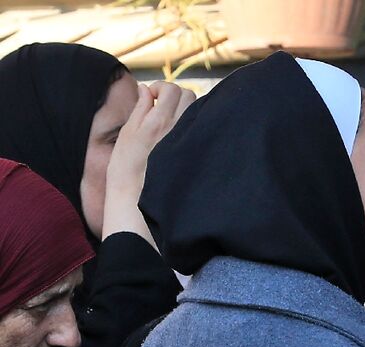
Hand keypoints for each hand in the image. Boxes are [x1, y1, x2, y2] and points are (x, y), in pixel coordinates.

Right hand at [102, 81, 195, 246]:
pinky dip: (193, 126)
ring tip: (170, 122)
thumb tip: (146, 89)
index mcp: (159, 122)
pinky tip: (180, 136)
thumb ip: (139, 110)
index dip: (161, 89)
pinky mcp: (195, 155)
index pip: (172, 89)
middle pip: (189, 96)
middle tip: (162, 108)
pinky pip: (201, 130)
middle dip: (175, 96)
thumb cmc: (125, 171)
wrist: (137, 203)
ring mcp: (190, 142)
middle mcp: (179, 129)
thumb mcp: (127, 135)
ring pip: (197, 112)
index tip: (152, 98)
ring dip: (185, 110)